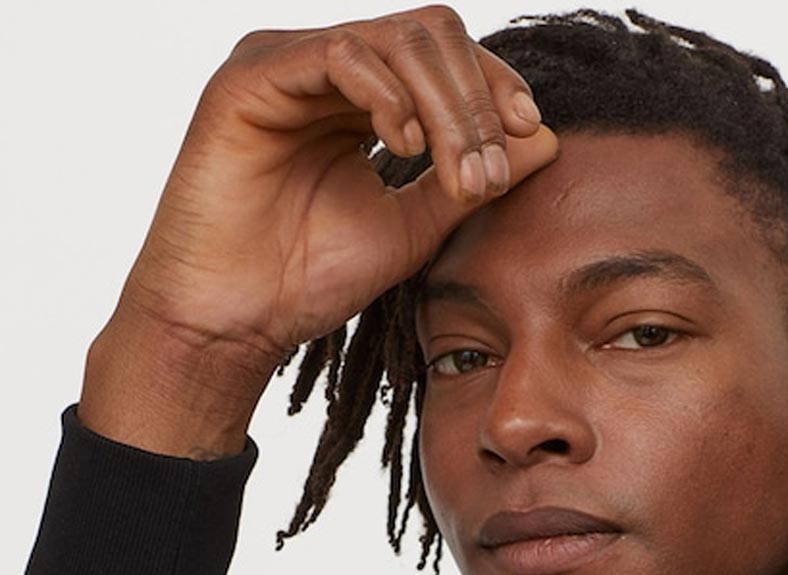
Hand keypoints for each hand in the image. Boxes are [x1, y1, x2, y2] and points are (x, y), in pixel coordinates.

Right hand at [80, 7, 557, 455]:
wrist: (236, 321)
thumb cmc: (308, 279)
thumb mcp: (414, 226)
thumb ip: (471, 180)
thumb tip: (545, 139)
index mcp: (360, 98)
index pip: (443, 57)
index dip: (494, 85)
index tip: (530, 134)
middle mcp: (323, 69)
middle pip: (430, 36)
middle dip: (476, 101)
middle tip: (485, 176)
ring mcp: (286, 65)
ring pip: (395, 40)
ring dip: (446, 107)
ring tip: (457, 175)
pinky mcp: (251, 77)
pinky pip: (341, 55)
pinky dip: (389, 96)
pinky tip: (407, 147)